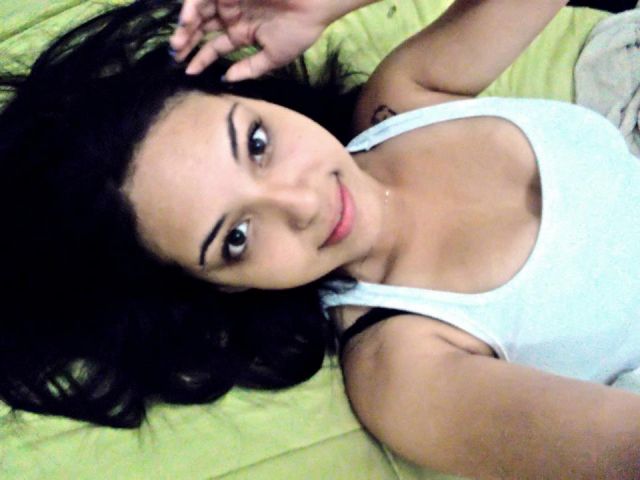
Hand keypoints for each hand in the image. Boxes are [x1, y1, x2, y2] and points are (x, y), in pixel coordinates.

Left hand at [170, 0, 338, 81]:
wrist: (314, 2)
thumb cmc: (300, 29)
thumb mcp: (274, 57)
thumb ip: (250, 69)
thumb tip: (227, 80)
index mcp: (245, 32)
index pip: (216, 47)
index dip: (201, 58)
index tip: (188, 71)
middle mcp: (235, 14)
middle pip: (203, 28)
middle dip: (187, 42)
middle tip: (175, 55)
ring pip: (199, 12)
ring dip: (185, 27)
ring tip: (177, 44)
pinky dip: (192, 7)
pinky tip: (187, 22)